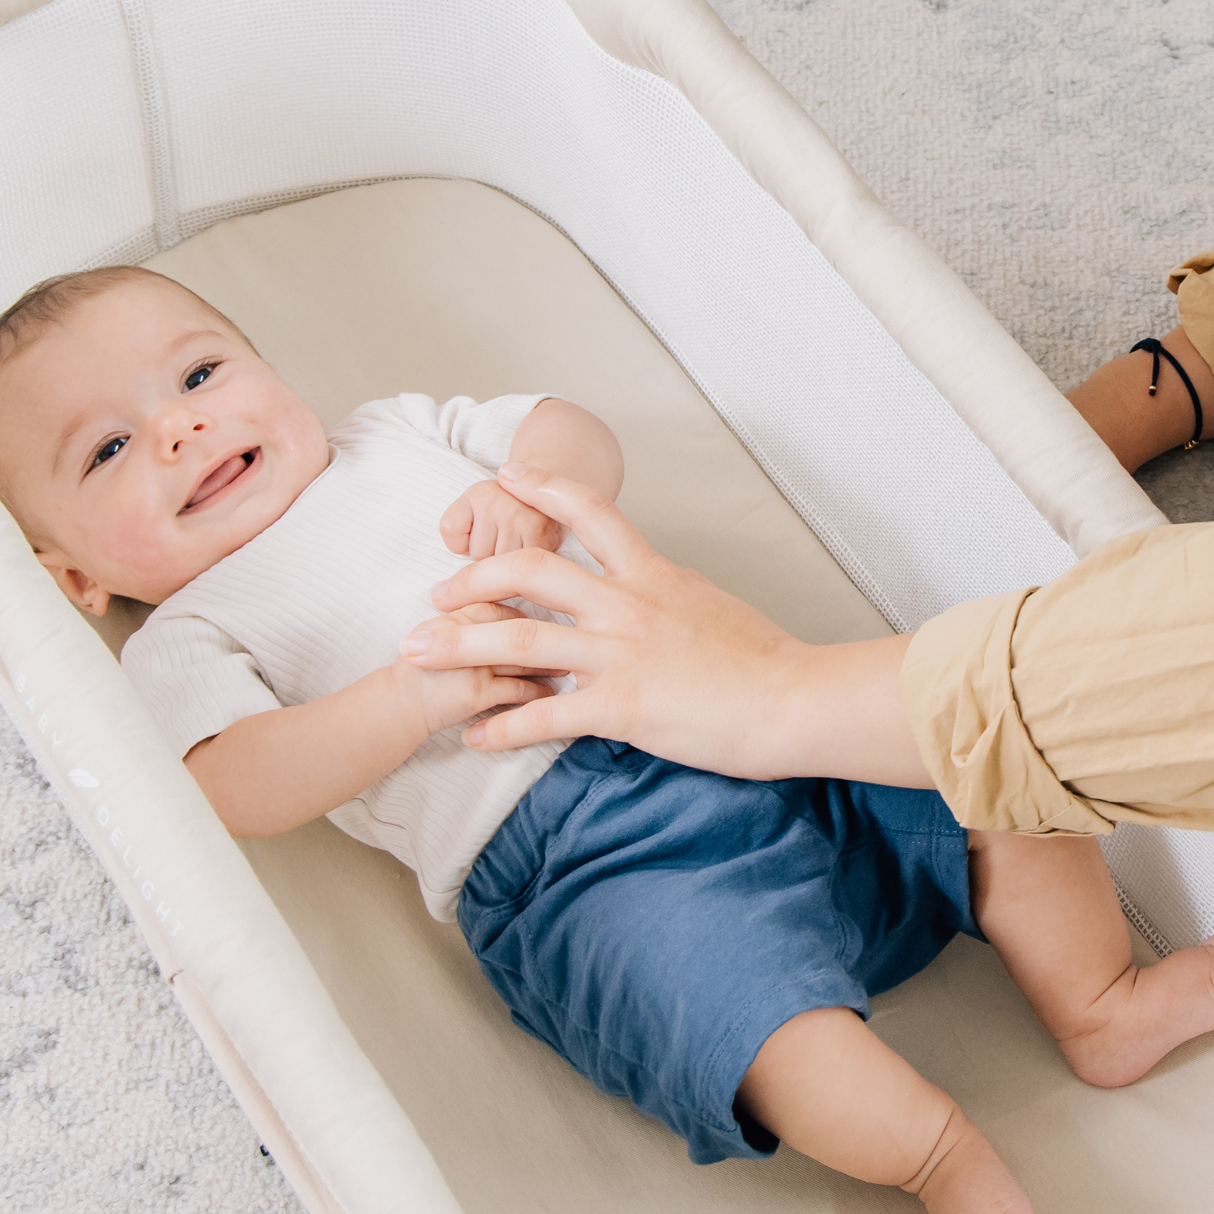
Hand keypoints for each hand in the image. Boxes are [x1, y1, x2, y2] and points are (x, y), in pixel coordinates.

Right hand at [394, 603, 553, 737]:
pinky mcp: (478, 694)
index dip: (526, 618)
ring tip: (564, 667)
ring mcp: (474, 664)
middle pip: (519, 629)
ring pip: (524, 658)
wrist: (398, 705)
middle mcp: (466, 633)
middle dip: (547, 637)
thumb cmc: (418, 668)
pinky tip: (549, 694)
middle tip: (568, 641)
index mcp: (458, 613)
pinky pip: (519, 689)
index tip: (541, 625)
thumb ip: (470, 618)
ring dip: (549, 664)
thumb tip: (508, 612)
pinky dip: (538, 691)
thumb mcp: (437, 629)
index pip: (503, 606)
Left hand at [398, 467, 924, 783]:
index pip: (591, 512)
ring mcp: (621, 655)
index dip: (545, 487)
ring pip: (519, 639)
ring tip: (418, 654)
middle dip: (473, 576)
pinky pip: (545, 716)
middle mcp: (628, 605)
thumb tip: (652, 587)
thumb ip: (668, 594)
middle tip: (438, 591)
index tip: (507, 475)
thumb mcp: (710, 606)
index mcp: (652, 574)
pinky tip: (476, 738)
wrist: (795, 700)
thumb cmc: (766, 661)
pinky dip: (502, 728)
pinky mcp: (622, 708)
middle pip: (530, 569)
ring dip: (460, 645)